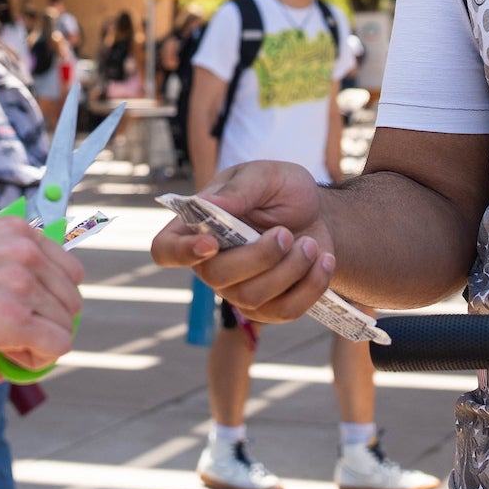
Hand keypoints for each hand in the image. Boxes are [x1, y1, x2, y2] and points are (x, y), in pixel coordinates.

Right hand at [0, 224, 82, 373]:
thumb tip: (3, 284)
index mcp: (17, 231)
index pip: (66, 272)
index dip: (49, 301)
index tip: (26, 318)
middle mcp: (26, 252)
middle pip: (69, 302)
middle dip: (45, 326)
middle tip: (11, 344)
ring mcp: (22, 286)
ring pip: (64, 327)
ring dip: (37, 347)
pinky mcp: (14, 322)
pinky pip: (55, 348)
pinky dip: (35, 363)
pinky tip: (0, 364)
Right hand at [150, 160, 336, 323]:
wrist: (320, 215)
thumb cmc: (283, 191)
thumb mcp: (266, 177)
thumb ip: (240, 190)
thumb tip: (208, 206)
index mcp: (198, 226)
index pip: (166, 250)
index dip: (180, 252)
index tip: (212, 243)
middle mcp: (211, 263)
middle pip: (216, 277)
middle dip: (259, 256)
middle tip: (286, 233)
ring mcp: (238, 291)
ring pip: (253, 297)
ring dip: (291, 269)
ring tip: (311, 244)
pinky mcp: (268, 309)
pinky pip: (284, 311)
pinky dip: (310, 286)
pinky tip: (322, 262)